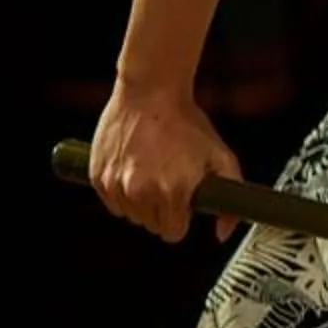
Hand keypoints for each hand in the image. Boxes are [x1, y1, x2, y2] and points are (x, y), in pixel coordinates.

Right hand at [89, 81, 244, 243]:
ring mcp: (117, 185)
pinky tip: (133, 169)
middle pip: (151, 225)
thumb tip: (221, 235)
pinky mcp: (98, 176)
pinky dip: (121, 193)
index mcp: (174, 192)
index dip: (181, 220)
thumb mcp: (222, 158)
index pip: (173, 233)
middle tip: (168, 182)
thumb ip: (229, 199)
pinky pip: (111, 202)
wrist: (151, 93)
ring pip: (130, 215)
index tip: (183, 204)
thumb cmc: (188, 124)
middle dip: (163, 211)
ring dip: (141, 202)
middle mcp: (142, 192)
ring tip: (151, 172)